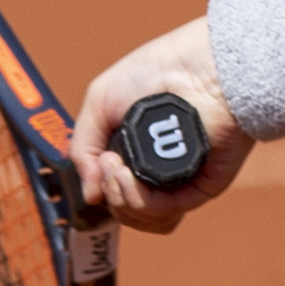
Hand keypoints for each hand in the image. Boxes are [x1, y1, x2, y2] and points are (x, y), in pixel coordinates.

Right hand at [72, 21, 250, 232]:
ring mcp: (180, 182)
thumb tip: (90, 195)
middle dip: (108, 193)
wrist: (199, 66)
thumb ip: (83, 148)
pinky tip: (130, 178)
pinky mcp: (201, 187)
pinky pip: (167, 214)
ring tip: (119, 171)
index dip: (101, 188)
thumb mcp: (99, 102)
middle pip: (125, 212)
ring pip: (143, 219)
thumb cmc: (155, 72)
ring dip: (121, 201)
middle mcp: (158, 173)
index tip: (97, 165)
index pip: (114, 192)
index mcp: (136, 155)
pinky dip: (142, 203)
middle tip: (108, 164)